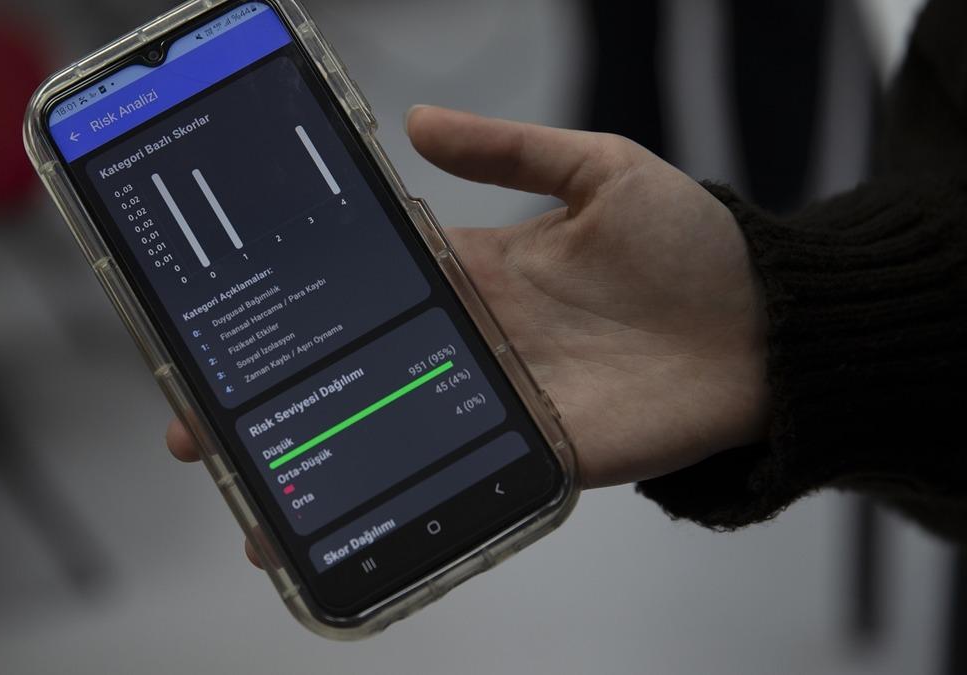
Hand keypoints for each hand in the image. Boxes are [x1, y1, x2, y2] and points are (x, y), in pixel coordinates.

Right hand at [166, 106, 769, 565]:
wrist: (771, 327)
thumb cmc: (696, 244)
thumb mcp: (601, 170)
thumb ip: (511, 150)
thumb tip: (420, 124)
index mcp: (478, 271)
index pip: (369, 285)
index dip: (301, 301)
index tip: (234, 318)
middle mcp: (475, 338)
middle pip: (356, 369)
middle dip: (277, 396)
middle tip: (198, 422)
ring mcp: (500, 398)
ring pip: (387, 431)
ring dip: (316, 462)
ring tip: (245, 494)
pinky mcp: (536, 449)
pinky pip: (456, 475)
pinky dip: (395, 499)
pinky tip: (335, 520)